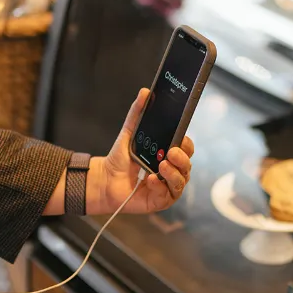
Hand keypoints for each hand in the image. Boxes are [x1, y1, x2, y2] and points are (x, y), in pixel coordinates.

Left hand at [87, 89, 194, 214]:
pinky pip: (169, 194)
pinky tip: (151, 180)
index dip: (186, 143)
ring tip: (161, 165)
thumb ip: (137, 113)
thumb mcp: (129, 133)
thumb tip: (145, 92)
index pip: (186, 148)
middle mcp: (172, 170)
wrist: (105, 180)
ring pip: (182, 180)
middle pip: (187, 164)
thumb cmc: (121, 158)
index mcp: (168, 154)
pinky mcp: (161, 200)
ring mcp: (167, 186)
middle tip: (170, 152)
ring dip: (174, 172)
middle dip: (182, 158)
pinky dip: (161, 186)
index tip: (180, 138)